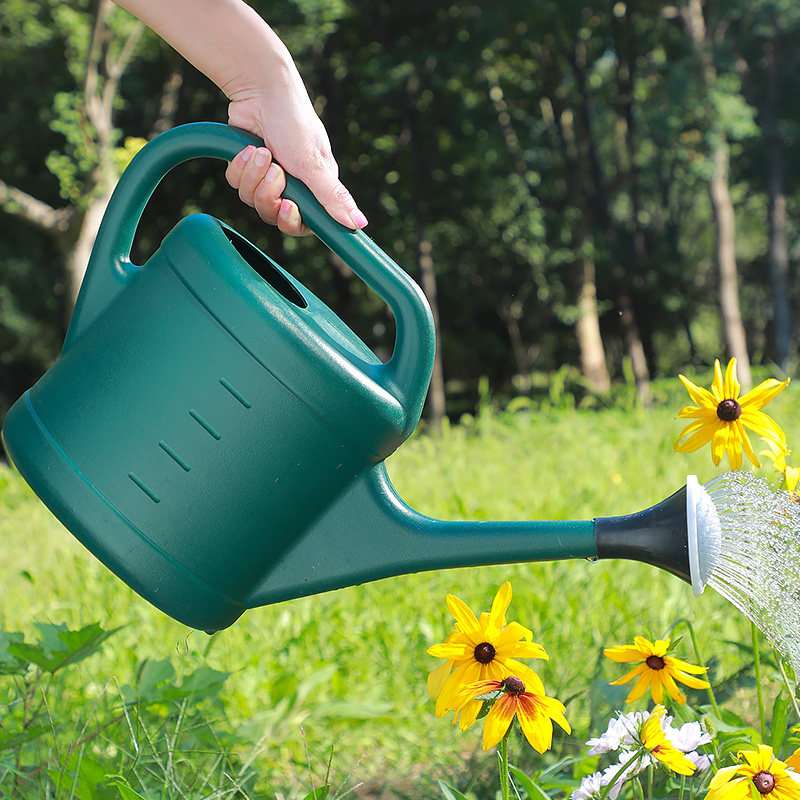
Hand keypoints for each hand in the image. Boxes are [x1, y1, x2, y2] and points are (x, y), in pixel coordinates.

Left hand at [224, 96, 367, 236]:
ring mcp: (266, 177)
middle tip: (275, 171)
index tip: (287, 206)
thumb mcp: (315, 165)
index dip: (291, 221)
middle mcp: (292, 186)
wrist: (261, 91)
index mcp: (314, 189)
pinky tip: (247, 148)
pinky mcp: (246, 167)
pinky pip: (236, 183)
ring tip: (261, 151)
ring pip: (251, 199)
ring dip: (253, 176)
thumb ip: (333, 198)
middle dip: (269, 194)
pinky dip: (240, 166)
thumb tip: (359, 223)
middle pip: (272, 214)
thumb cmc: (295, 124)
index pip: (303, 224)